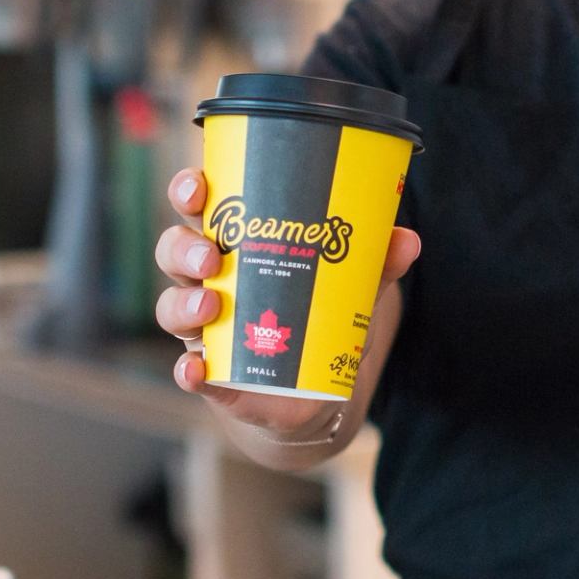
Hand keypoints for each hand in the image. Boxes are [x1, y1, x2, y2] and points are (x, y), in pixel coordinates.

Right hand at [154, 167, 420, 435]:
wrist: (313, 391)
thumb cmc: (320, 315)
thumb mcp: (349, 285)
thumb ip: (374, 262)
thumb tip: (407, 240)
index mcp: (235, 242)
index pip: (198, 205)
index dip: (189, 190)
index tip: (199, 186)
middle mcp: (208, 279)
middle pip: (174, 250)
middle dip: (184, 247)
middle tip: (211, 255)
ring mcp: (203, 327)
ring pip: (171, 305)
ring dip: (185, 304)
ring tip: (211, 307)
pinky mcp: (210, 373)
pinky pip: (186, 369)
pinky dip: (187, 370)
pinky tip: (196, 369)